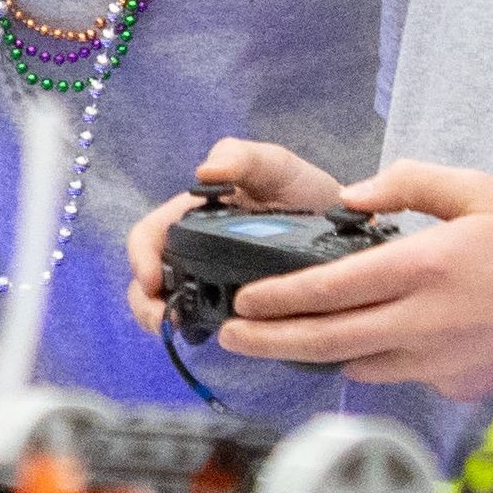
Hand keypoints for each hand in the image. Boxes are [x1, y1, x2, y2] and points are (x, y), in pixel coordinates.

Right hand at [123, 137, 352, 330]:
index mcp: (194, 214)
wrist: (351, 222)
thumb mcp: (274, 164)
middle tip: (164, 320)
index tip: (152, 280)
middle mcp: (196, 249)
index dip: (141, 257)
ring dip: (167, 319)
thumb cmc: (304, 188)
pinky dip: (202, 331)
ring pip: (174, 303)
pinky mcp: (240, 306)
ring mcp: (215, 279)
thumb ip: (241, 157)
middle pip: (151, 278)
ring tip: (185, 331)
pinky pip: (209, 321)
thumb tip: (204, 174)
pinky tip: (219, 336)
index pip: (149, 235)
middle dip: (145, 301)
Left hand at [208, 160, 492, 396]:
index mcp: (423, 268)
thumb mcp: (477, 190)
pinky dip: (374, 360)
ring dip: (317, 355)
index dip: (280, 299)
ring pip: (357, 364)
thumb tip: (354, 196)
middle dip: (271, 341)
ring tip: (283, 343)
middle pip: (326, 341)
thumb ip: (407, 185)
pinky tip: (365, 345)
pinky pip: (399, 373)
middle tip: (234, 336)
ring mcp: (437, 361)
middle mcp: (421, 322)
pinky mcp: (455, 385)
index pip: (331, 289)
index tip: (247, 300)